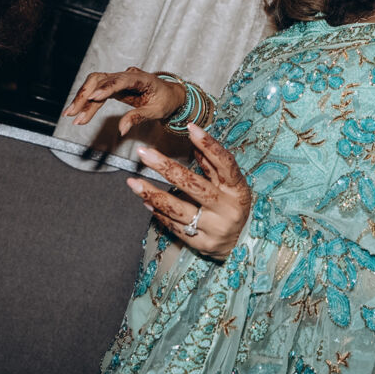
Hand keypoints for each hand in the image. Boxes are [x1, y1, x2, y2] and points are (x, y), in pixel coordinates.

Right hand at [64, 66, 184, 133]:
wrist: (170, 95)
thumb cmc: (165, 101)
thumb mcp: (156, 112)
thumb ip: (138, 118)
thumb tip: (122, 129)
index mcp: (141, 78)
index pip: (121, 80)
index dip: (106, 87)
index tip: (93, 96)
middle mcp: (127, 75)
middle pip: (101, 80)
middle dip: (85, 95)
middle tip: (73, 113)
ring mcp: (118, 79)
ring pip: (95, 84)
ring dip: (82, 99)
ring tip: (71, 116)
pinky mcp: (113, 86)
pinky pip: (97, 91)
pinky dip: (87, 102)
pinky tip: (79, 114)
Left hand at [132, 125, 252, 258]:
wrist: (241, 245)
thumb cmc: (232, 207)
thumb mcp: (230, 186)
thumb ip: (213, 165)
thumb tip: (195, 141)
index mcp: (238, 190)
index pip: (224, 164)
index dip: (209, 145)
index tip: (190, 128)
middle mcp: (228, 209)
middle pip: (194, 185)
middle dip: (166, 168)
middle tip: (144, 153)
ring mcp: (215, 228)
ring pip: (178, 209)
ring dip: (153, 194)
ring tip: (133, 182)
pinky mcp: (202, 244)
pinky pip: (175, 226)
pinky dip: (159, 212)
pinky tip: (146, 201)